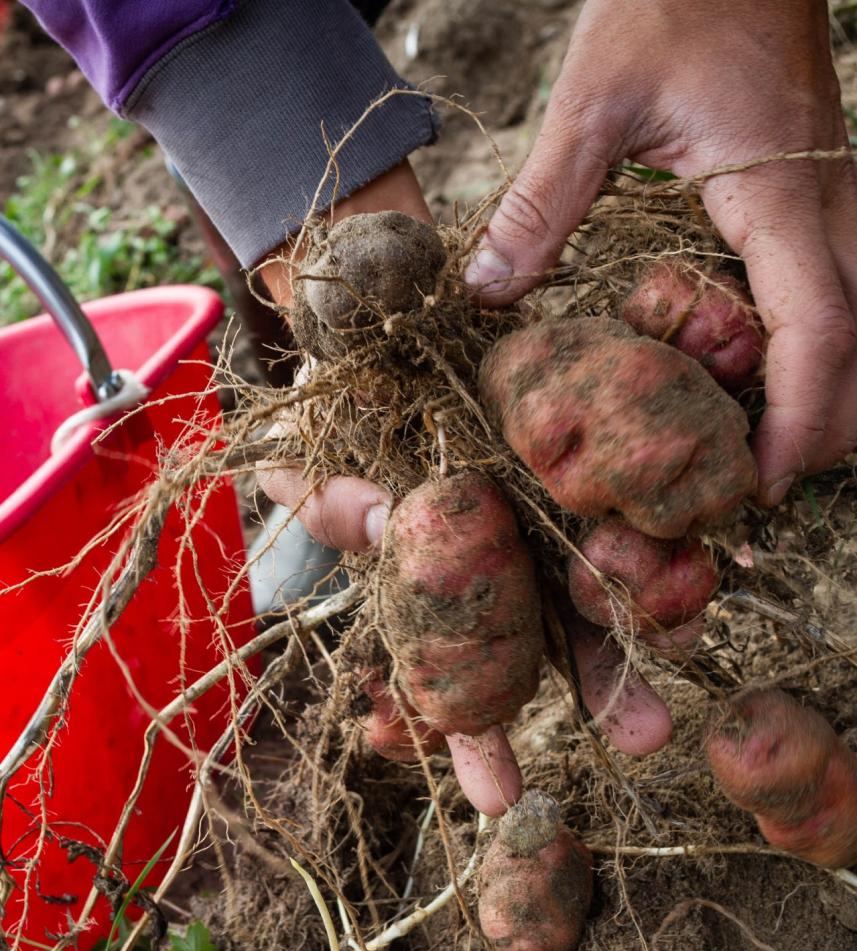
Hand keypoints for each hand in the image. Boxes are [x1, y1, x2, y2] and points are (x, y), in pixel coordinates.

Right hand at [255, 162, 671, 816]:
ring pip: (616, 581)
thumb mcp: (351, 448)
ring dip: (656, 622)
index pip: (462, 672)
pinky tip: (702, 565)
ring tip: (709, 639)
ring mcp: (565, 513)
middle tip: (643, 741)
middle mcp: (517, 557)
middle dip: (600, 691)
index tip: (497, 797)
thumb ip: (336, 491)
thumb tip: (326, 497)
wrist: (418, 325)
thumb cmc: (374, 403)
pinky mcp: (605, 459)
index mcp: (457, 579)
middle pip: (561, 640)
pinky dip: (673, 540)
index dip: (474, 735)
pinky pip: (647, 508)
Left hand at [464, 0, 856, 504]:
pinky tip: (759, 383)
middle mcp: (829, 210)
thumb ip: (543, 201)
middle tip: (756, 486)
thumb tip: (488, 291)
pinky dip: (813, 355)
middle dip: (823, 429)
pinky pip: (837, 296)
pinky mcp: (817, 203)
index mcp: (780, 197)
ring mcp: (834, 207)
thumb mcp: (594, 101)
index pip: (817, 331)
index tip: (764, 482)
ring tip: (761, 452)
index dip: (799, 420)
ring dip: (827, 397)